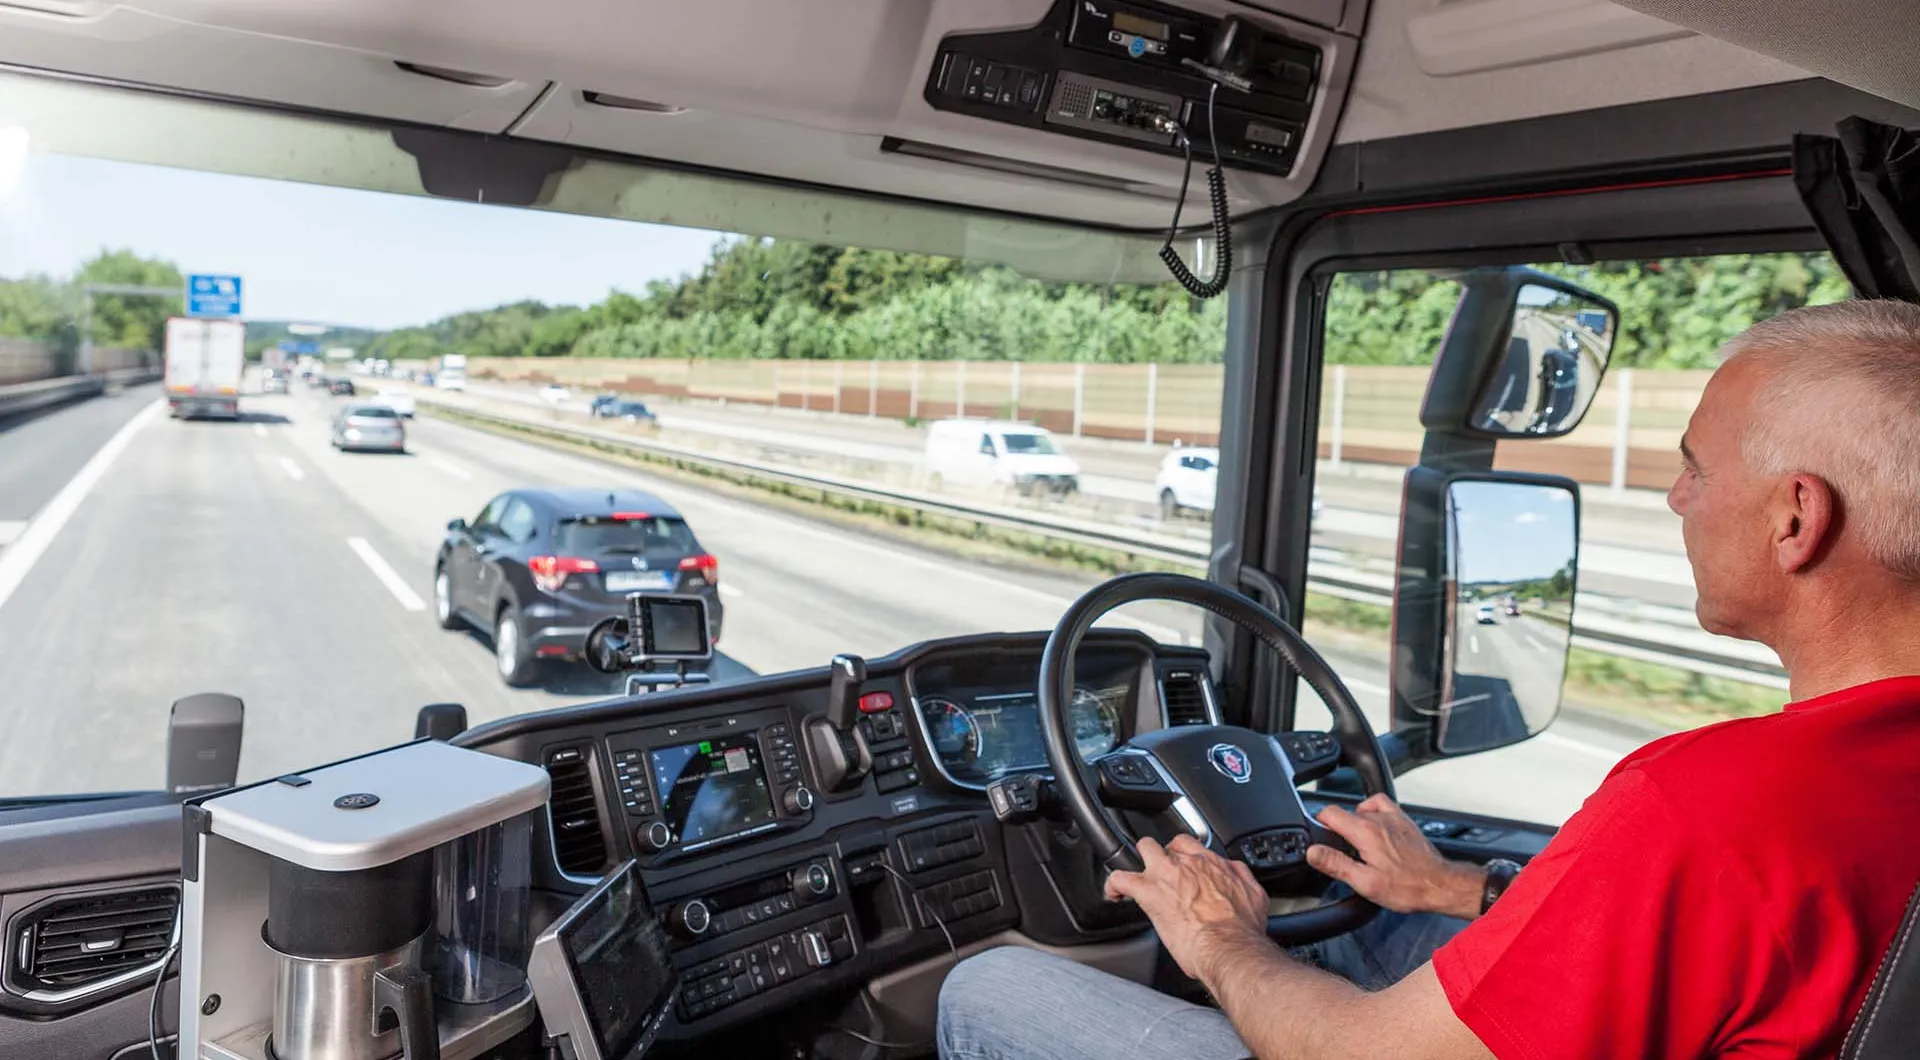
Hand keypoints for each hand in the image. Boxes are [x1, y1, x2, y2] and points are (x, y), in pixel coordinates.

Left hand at [1104, 834, 1269, 981]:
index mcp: (1212, 864)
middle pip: (1168, 844)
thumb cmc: (1242, 930)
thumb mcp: (1254, 896)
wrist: (1230, 947)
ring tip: (1136, 876)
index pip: (1192, 846)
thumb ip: (1241, 877)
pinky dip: (1113, 885)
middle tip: (1162, 875)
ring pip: (1144, 849)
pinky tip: (1113, 893)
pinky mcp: (1148, 892)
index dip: (1184, 855)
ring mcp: (1166, 874)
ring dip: (1138, 861)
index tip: (1183, 867)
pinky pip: (1120, 879)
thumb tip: (1236, 872)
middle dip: (1163, 855)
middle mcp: (1188, 864)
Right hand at [1307, 794, 1484, 918]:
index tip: (1319, 838)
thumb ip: (1335, 864)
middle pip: (1344, 812)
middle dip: (1336, 828)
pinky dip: (1372, 811)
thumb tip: (1313, 852)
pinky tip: (1372, 827)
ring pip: (1362, 809)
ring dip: (1354, 822)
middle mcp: (1378, 819)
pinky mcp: (1403, 821)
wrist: (1441, 885)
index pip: (1329, 812)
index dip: (1318, 823)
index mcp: (1365, 832)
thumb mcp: (1365, 883)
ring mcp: (1393, 818)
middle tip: (1339, 852)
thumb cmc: (1408, 887)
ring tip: (1355, 844)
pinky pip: (1381, 805)